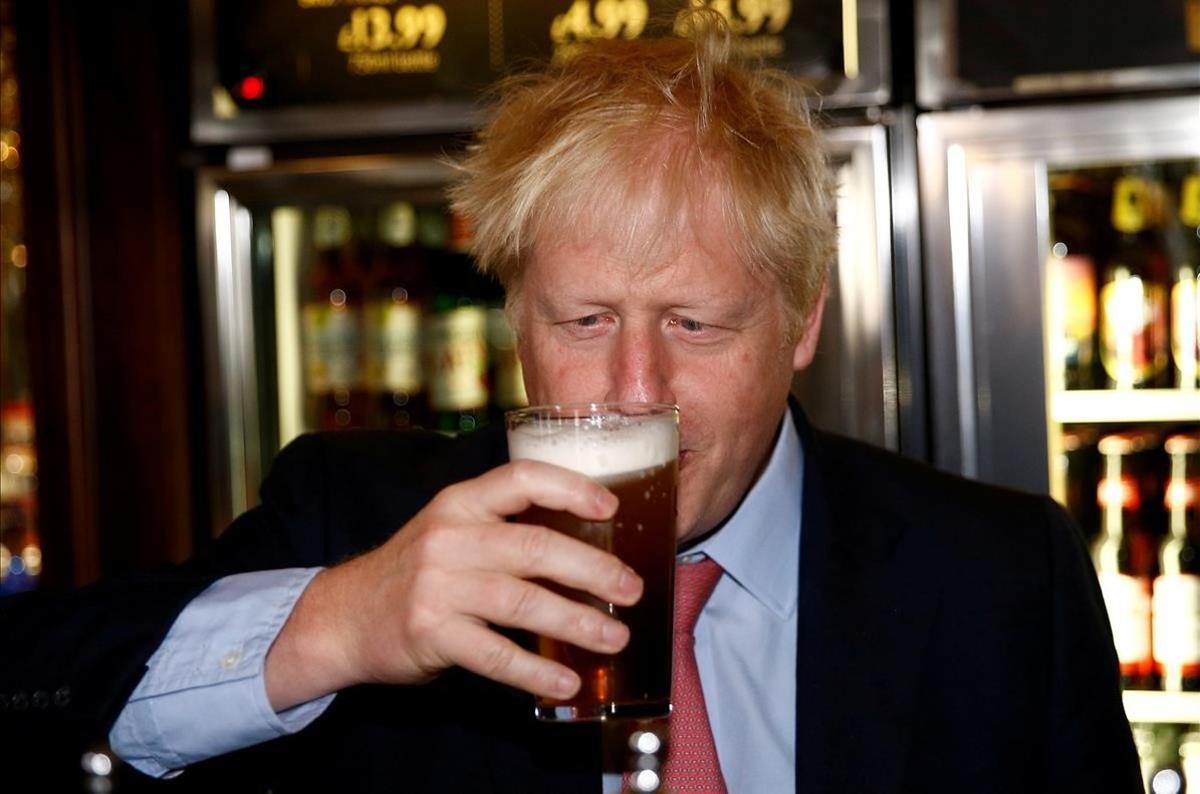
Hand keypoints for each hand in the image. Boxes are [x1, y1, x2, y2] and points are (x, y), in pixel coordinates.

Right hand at [264, 460, 643, 710]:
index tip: (611, 509)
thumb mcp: (451, 530)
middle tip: (631, 588)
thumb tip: (588, 546)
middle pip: (536, 547)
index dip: (571, 488)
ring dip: (577, 622)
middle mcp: (450, 537)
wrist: (343, 617)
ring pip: (524, 603)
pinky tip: (566, 680)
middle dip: (594, 570)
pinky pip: (496, 655)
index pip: (522, 479)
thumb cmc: (415, 572)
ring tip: (615, 637)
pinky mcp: (430, 633)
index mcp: (461, 503)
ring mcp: (438, 587)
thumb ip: (504, 529)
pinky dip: (536, 671)